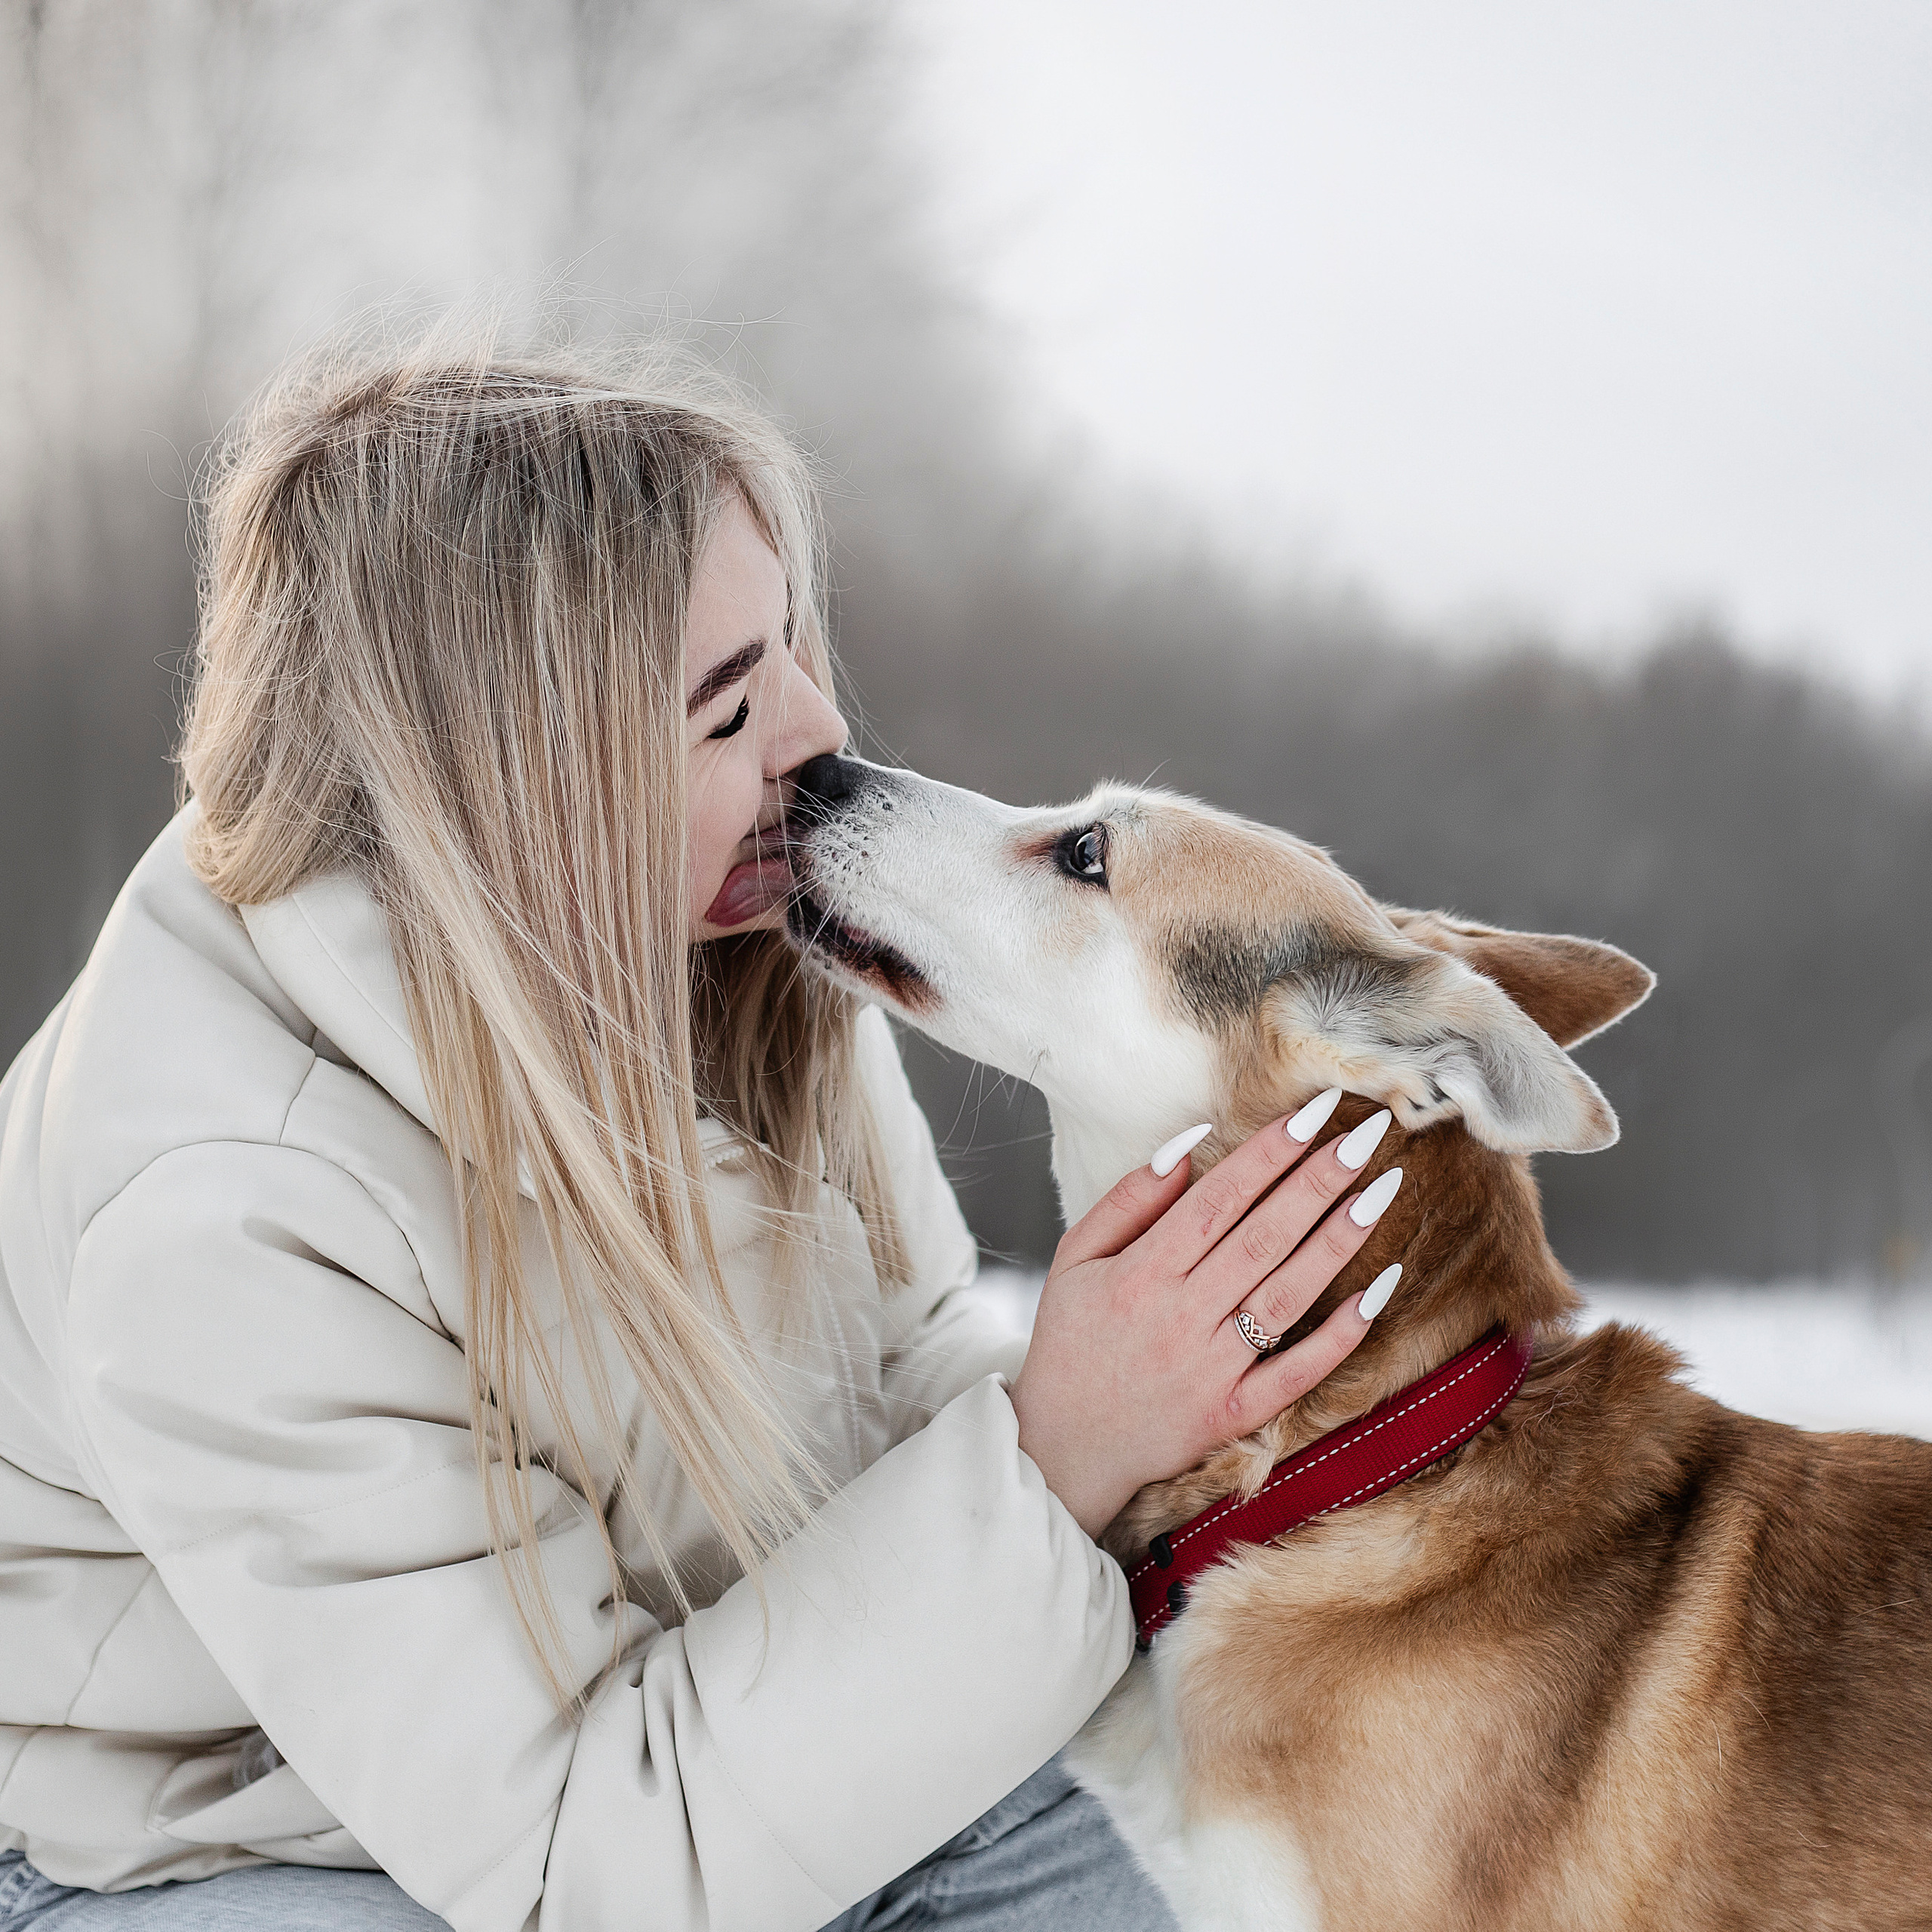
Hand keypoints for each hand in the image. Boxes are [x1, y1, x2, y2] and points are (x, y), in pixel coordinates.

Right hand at [1008, 1096, 1401, 1538]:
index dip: (1269, 1152)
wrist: (1061, 1449)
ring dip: (1339, 1241)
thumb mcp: (1073, 1258)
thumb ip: (1127, 1200)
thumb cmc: (1069, 1342)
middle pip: (1263, 1237)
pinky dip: (1341, 1334)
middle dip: (1319, 1180)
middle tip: (1368, 1134)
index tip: (1315, 1112)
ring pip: (1288, 1294)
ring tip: (1382, 1190)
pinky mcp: (1233, 1414)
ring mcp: (1211, 1369)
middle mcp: (1180, 1317)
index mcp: (1140, 1273)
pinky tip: (1379, 1290)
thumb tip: (1187, 1144)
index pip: (1219, 1199)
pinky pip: (1297, 1372)